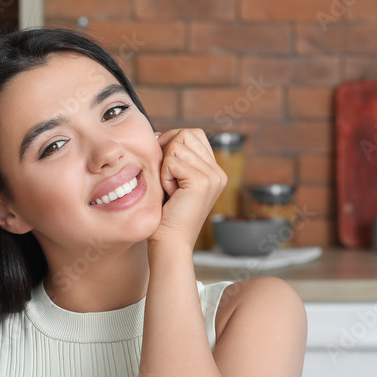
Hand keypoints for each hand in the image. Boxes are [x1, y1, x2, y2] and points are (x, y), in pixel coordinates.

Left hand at [150, 128, 226, 248]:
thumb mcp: (172, 180)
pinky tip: (170, 194)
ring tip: (170, 189)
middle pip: (186, 134)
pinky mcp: (201, 181)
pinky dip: (163, 176)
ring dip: (164, 166)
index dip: (172, 142)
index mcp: (215, 171)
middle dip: (167, 150)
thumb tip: (158, 133)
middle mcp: (218, 172)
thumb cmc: (165, 215)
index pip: (193, 134)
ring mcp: (213, 176)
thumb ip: (173, 156)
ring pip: (177, 145)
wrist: (170, 243)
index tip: (163, 164)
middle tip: (166, 177)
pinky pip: (171, 161)